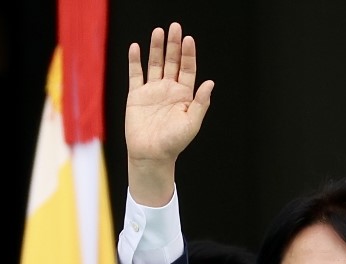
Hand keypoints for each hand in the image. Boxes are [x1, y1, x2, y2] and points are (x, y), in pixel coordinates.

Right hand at [125, 23, 214, 206]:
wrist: (150, 155)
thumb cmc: (173, 143)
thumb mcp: (192, 124)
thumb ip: (200, 103)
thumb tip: (210, 83)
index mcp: (184, 94)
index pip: (188, 68)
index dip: (188, 54)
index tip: (188, 39)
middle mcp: (169, 89)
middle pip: (172, 61)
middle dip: (173, 45)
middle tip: (174, 27)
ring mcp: (152, 91)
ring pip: (154, 64)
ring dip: (156, 48)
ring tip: (158, 32)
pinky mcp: (136, 96)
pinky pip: (135, 75)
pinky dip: (135, 61)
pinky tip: (135, 48)